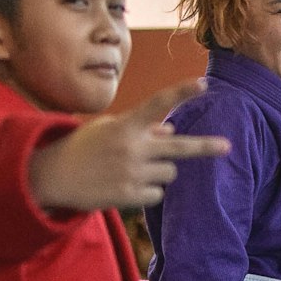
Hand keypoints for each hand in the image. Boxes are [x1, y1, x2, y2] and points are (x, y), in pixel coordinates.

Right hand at [29, 81, 229, 212]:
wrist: (52, 176)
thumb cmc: (85, 147)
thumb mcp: (109, 129)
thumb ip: (143, 130)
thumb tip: (172, 132)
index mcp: (126, 125)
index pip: (158, 104)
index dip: (182, 92)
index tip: (204, 83)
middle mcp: (132, 148)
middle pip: (179, 149)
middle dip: (205, 147)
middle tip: (227, 146)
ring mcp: (132, 174)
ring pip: (169, 173)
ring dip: (158, 171)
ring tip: (131, 169)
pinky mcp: (129, 196)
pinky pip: (157, 195)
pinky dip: (147, 191)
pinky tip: (123, 185)